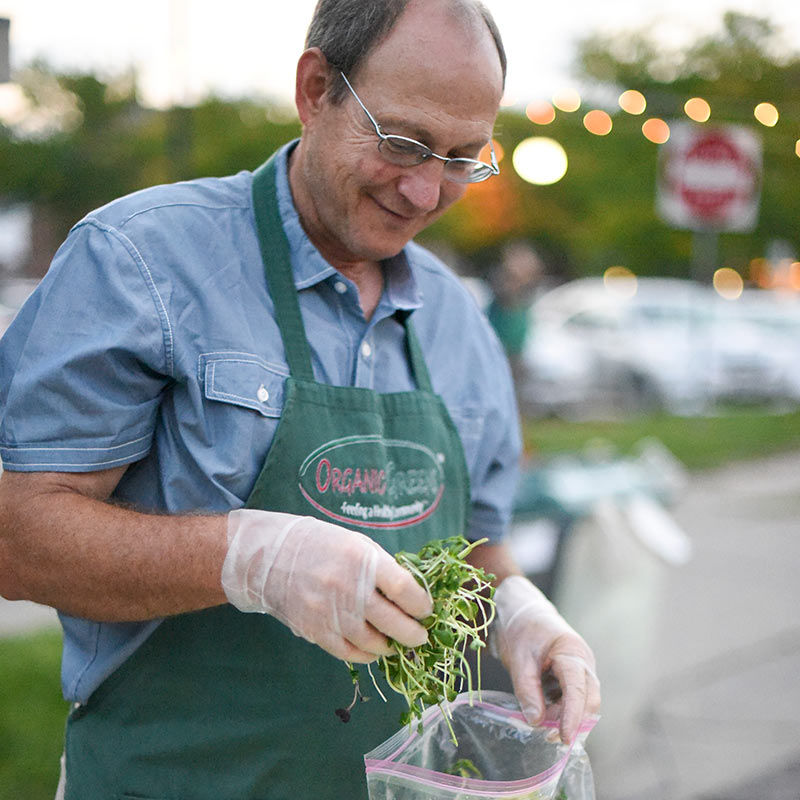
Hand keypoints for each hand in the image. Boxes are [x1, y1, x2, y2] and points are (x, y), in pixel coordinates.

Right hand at [221, 509, 431, 661]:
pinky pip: (349, 653)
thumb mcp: (356, 543)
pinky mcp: (315, 631)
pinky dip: (367, 655)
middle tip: (420, 635)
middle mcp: (348, 588)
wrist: (269, 557)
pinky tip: (374, 649)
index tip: (426, 610)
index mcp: (362, 560)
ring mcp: (330, 614)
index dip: (421, 605)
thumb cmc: (320, 545)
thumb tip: (412, 594)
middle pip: (393, 622)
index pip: (405, 590)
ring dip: (390, 646)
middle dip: (413, 634)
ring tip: (396, 642)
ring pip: (372, 643)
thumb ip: (384, 567)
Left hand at [491, 575, 599, 743]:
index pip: (578, 690)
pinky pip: (572, 699)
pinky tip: (544, 715)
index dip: (572, 717)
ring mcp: (580, 669)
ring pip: (582, 703)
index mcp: (572, 652)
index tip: (563, 738)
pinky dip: (561, 711)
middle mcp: (583, 662)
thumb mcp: (518, 658)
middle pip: (589, 700)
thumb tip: (535, 722)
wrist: (521, 610)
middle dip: (573, 722)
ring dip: (565, 718)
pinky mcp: (573, 676)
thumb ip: (527, 690)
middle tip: (549, 738)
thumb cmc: (521, 629)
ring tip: (542, 727)